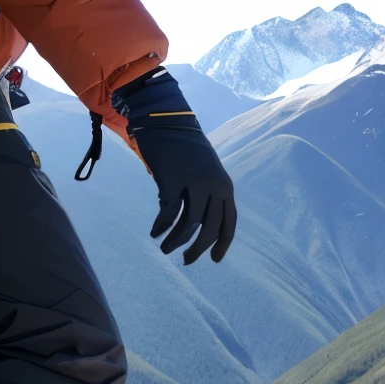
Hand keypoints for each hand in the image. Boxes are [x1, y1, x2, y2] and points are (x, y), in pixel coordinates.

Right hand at [112, 69, 235, 263]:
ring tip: (165, 248)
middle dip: (197, 249)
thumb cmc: (183, 149)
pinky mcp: (173, 180)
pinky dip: (161, 226)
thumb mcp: (203, 172)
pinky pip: (169, 213)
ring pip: (188, 224)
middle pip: (209, 228)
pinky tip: (155, 232)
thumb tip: (194, 227)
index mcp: (225, 186)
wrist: (165, 122)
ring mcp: (194, 183)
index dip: (222, 244)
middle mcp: (214, 186)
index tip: (213, 260)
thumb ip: (205, 196)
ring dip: (176, 241)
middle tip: (187, 261)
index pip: (229, 222)